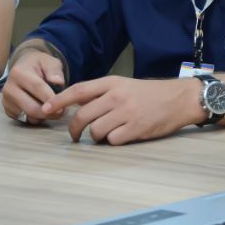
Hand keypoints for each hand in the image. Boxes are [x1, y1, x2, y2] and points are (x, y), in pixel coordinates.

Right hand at [0, 50, 66, 123]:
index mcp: (18, 73)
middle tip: (62, 111)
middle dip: (49, 112)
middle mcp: (8, 88)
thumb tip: (58, 81)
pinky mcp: (8, 111)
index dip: (51, 98)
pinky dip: (36, 118)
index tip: (63, 105)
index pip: (37, 88)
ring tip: (54, 108)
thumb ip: (54, 70)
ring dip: (44, 116)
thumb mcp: (49, 61)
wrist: (24, 67)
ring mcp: (6, 101)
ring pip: (29, 116)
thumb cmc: (39, 65)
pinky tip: (42, 109)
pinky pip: (25, 120)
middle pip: (31, 107)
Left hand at [42, 76, 203, 145]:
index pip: (78, 91)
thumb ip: (102, 93)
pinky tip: (122, 136)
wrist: (179, 99)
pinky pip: (113, 140)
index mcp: (112, 83)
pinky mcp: (136, 129)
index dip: (58, 100)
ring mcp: (126, 113)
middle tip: (74, 135)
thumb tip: (75, 105)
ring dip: (96, 136)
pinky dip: (113, 141)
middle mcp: (117, 96)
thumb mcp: (124, 85)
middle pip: (82, 116)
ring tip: (106, 134)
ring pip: (96, 131)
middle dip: (74, 129)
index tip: (45, 109)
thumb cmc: (150, 94)